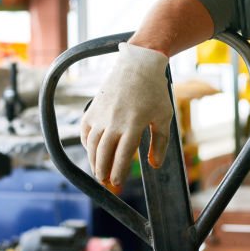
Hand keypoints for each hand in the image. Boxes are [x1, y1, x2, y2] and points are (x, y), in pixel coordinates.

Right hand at [80, 43, 173, 186]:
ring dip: (94, 162)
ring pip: (92, 146)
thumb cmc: (154, 92)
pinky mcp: (92, 109)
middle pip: (103, 154)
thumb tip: (153, 166)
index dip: (118, 173)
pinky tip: (94, 152)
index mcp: (134, 124)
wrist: (138, 65)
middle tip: (106, 184)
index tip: (117, 185)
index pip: (122, 156)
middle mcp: (114, 121)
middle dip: (103, 173)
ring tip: (99, 173)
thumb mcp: (164, 117)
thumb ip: (160, 143)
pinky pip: (85, 133)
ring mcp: (101, 115)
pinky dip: (87, 145)